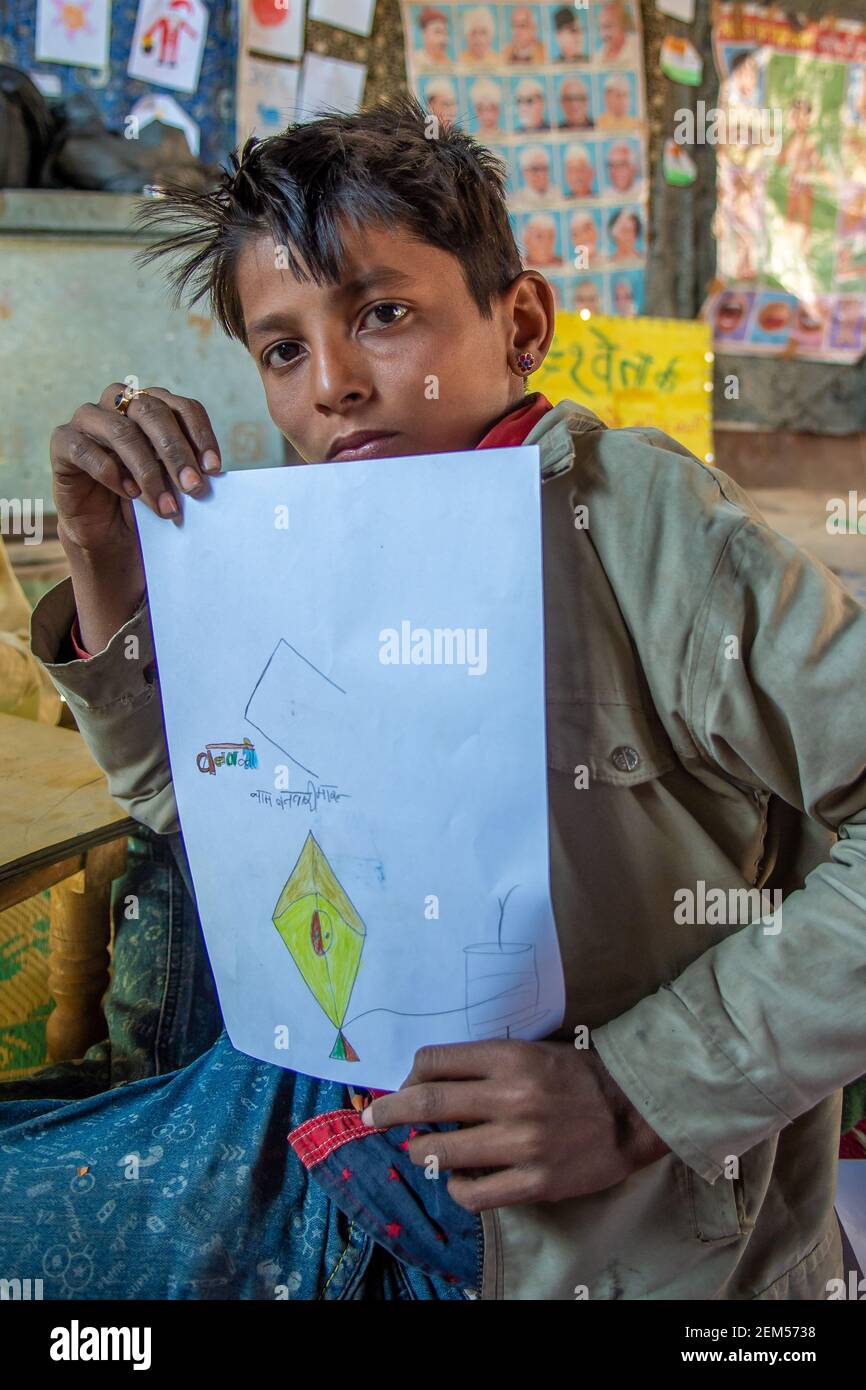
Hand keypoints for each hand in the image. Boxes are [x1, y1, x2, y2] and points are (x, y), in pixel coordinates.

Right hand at [51, 382, 220, 555]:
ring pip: (121, 431)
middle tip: (193, 487)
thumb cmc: (146, 500)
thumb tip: (209, 472)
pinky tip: (129, 494)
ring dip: (148, 472)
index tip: (213, 469)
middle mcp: (119, 403)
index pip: (182, 407)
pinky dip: (110, 472)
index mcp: (152, 405)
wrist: (108, 530)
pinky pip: (84, 448)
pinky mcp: (63, 442)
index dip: (200, 434)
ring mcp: (88, 419)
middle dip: (176, 452)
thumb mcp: (173, 483)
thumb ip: (187, 469)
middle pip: (152, 412)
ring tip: (166, 506)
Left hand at [362, 1039, 668, 1211]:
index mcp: (510, 1058)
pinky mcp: (535, 1182)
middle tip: (373, 1116)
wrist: (634, 1111)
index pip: (434, 1062)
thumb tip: (428, 1080)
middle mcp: (512, 1098)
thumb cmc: (579, 1075)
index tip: (403, 1086)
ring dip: (420, 1152)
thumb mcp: (533, 1050)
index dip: (409, 1075)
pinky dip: (457, 1188)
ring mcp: (523, 1143)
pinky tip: (460, 1179)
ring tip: (420, 1151)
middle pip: (426, 1104)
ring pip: (442, 1152)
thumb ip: (486, 1063)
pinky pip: (475, 1193)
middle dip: (389, 1111)